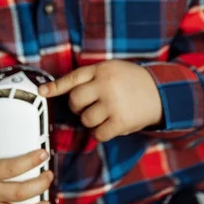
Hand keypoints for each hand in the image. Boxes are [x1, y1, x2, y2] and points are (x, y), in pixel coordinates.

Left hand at [39, 61, 162, 141]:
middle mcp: (105, 85)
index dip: (55, 86)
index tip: (42, 91)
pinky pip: (98, 134)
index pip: (73, 78)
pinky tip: (110, 125)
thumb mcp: (111, 69)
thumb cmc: (131, 80)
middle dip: (77, 107)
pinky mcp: (121, 121)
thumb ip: (89, 76)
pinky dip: (101, 133)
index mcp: (102, 69)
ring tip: (104, 114)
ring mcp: (113, 104)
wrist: (161, 92)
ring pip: (85, 119)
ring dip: (91, 120)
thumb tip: (59, 89)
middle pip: (75, 101)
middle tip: (88, 106)